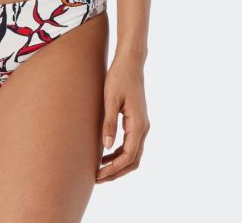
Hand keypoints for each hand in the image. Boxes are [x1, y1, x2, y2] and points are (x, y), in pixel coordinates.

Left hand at [96, 52, 149, 182]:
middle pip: (133, 160)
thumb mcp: (110, 99)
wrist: (130, 63)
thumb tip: (105, 147)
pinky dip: (119, 153)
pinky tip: (105, 153)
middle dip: (116, 172)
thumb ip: (109, 123)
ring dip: (118, 164)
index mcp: (138, 124)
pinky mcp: (137, 121)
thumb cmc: (118, 78)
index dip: (113, 169)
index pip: (128, 157)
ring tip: (99, 169)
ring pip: (133, 154)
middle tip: (97, 178)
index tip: (98, 175)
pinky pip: (131, 144)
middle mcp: (143, 127)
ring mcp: (142, 125)